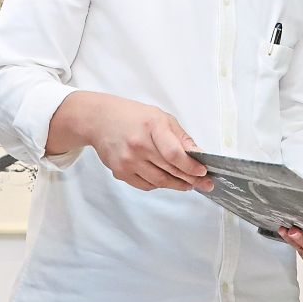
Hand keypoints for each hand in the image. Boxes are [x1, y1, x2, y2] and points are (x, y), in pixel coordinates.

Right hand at [67, 93, 210, 191]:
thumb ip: (180, 137)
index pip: (175, 154)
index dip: (191, 167)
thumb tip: (198, 155)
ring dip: (176, 185)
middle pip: (169, 170)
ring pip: (159, 181)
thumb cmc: (131, 116)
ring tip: (188, 184)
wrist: (99, 120)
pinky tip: (167, 180)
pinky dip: (158, 185)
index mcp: (152, 127)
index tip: (202, 172)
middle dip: (190, 179)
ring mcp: (127, 160)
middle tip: (204, 184)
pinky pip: (145, 185)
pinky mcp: (120, 172)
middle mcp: (138, 145)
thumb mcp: (160, 117)